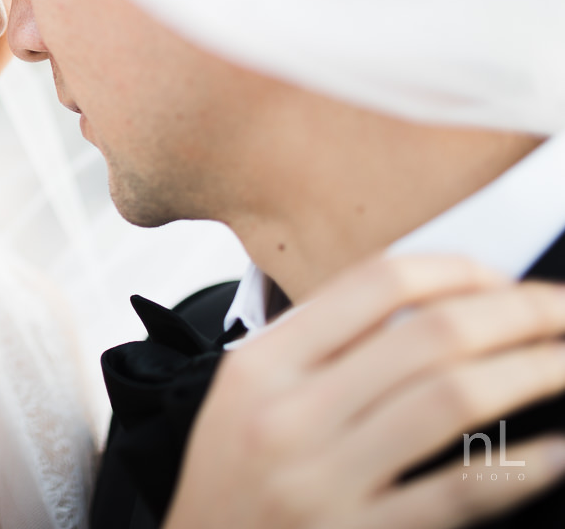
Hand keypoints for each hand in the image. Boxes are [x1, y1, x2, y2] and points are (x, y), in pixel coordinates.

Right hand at [163, 254, 564, 528]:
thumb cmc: (231, 489)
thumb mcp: (244, 402)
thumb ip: (317, 352)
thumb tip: (432, 307)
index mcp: (260, 367)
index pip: (375, 283)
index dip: (458, 271)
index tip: (504, 279)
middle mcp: (289, 416)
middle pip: (430, 334)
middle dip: (521, 315)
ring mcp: (323, 483)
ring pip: (454, 399)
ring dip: (534, 371)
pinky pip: (460, 491)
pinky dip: (523, 465)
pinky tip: (559, 450)